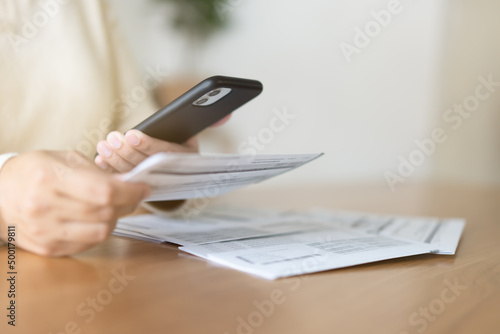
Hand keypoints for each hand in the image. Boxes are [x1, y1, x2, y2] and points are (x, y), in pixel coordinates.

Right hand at [0, 151, 149, 255]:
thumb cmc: (34, 172)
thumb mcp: (64, 159)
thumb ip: (98, 171)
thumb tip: (130, 182)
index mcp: (49, 178)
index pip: (104, 192)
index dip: (131, 191)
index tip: (143, 187)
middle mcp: (44, 207)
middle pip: (106, 213)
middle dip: (128, 203)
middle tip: (132, 195)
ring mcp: (45, 231)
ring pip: (101, 232)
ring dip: (115, 219)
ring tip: (112, 207)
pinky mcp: (47, 248)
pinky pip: (88, 244)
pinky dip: (98, 231)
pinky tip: (94, 218)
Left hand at [94, 114, 230, 172]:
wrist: (177, 172)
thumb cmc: (182, 145)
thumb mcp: (196, 135)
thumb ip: (210, 121)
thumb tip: (225, 113)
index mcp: (186, 160)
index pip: (166, 153)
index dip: (148, 144)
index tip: (131, 134)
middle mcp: (172, 174)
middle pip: (146, 164)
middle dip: (126, 151)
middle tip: (111, 138)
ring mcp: (155, 183)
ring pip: (133, 173)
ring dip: (116, 160)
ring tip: (104, 145)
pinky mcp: (141, 189)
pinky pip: (124, 181)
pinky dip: (111, 170)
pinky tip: (101, 160)